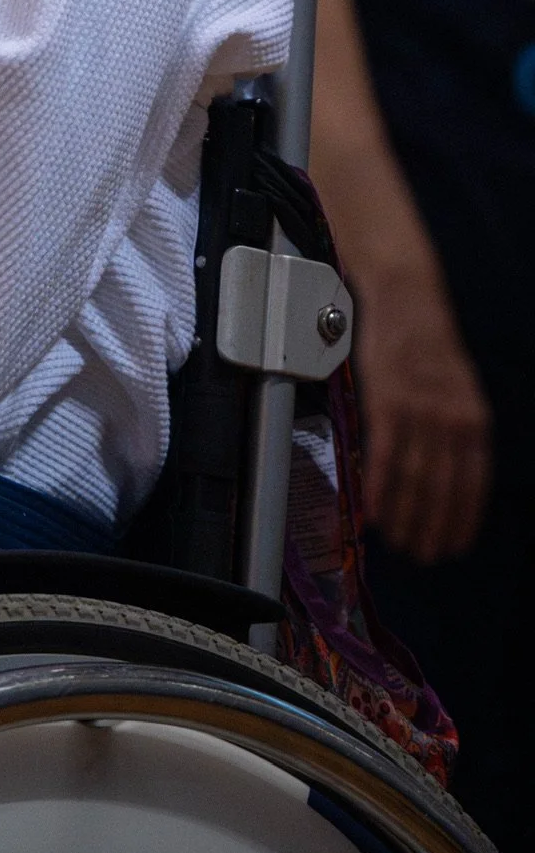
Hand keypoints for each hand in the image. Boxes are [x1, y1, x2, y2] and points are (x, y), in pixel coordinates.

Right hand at [354, 264, 491, 564]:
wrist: (406, 297)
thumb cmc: (427, 340)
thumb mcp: (458, 386)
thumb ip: (457, 426)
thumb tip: (447, 471)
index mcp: (476, 419)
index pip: (474, 484)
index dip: (463, 519)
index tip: (455, 546)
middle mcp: (453, 421)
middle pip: (444, 489)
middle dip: (433, 528)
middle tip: (422, 555)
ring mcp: (420, 412)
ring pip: (415, 480)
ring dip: (406, 518)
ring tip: (399, 541)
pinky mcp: (388, 404)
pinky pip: (386, 459)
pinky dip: (381, 490)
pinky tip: (376, 512)